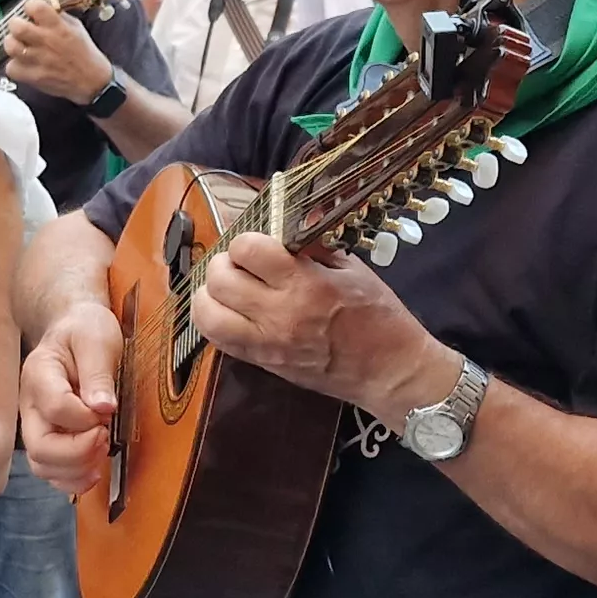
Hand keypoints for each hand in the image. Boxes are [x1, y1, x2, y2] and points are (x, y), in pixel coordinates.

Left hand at [0, 0, 108, 101]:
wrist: (93, 82)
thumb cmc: (85, 54)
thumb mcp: (77, 28)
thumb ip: (59, 18)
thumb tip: (42, 10)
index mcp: (58, 26)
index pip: (34, 6)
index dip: (30, 7)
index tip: (32, 12)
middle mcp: (46, 41)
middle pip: (16, 26)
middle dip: (16, 25)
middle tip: (22, 30)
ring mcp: (38, 60)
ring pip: (10, 46)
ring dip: (13, 44)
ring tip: (20, 47)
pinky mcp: (33, 77)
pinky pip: (11, 68)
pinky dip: (15, 66)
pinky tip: (23, 64)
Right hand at [22, 302, 126, 499]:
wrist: (74, 329)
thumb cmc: (84, 330)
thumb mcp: (96, 338)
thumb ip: (98, 372)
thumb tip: (103, 407)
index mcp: (39, 374)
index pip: (55, 407)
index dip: (85, 417)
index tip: (107, 408)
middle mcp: (30, 405)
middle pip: (40, 447)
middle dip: (79, 451)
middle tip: (104, 436)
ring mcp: (36, 425)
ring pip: (43, 466)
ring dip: (77, 470)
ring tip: (101, 451)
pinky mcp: (48, 438)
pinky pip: (51, 472)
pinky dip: (72, 480)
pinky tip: (94, 471)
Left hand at [189, 231, 447, 419]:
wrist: (388, 371)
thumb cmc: (378, 317)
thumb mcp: (353, 269)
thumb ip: (314, 248)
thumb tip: (286, 226)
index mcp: (306, 283)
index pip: (249, 250)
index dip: (247, 242)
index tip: (259, 246)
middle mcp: (280, 313)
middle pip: (221, 279)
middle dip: (225, 264)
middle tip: (239, 265)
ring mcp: (267, 343)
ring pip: (209, 314)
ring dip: (210, 294)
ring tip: (225, 288)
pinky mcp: (263, 364)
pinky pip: (218, 341)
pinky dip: (214, 321)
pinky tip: (227, 312)